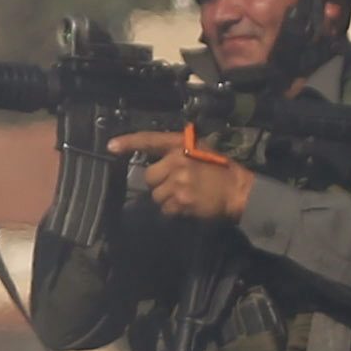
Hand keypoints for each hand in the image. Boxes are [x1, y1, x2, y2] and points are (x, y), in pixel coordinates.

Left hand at [109, 129, 252, 222]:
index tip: (111, 146)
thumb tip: (153, 159)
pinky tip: (187, 205)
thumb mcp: (199, 150)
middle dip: (159, 183)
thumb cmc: (219, 169)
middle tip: (177, 184)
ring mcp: (179, 181)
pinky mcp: (182, 200)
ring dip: (167, 198)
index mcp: (181, 145)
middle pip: (149, 176)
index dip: (129, 142)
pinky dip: (174, 210)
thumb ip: (176, 152)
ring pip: (156, 195)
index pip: (150, 140)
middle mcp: (177, 160)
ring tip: (185, 195)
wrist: (239, 189)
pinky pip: (165, 208)